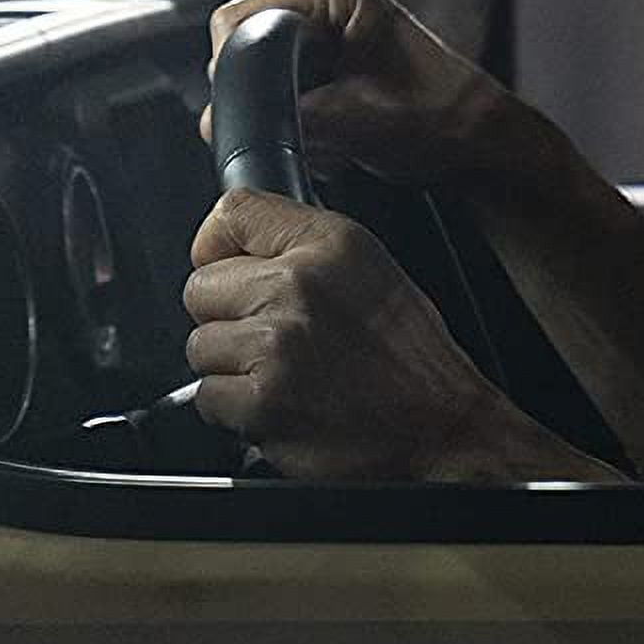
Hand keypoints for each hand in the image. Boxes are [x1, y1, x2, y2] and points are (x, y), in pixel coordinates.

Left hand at [182, 187, 574, 481]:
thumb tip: (227, 246)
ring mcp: (277, 344)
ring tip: (287, 374)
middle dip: (227, 317)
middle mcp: (301, 285)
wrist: (443, 431)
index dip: (220, 246)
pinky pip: (209, 396)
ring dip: (232, 368)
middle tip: (275, 338)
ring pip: (200, 346)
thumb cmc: (411, 360)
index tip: (231, 267)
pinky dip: (237, 410)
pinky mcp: (262, 401)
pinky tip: (282, 405)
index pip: (233, 211)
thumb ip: (300, 247)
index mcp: (331, 244)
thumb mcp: (369, 269)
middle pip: (201, 287)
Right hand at [201, 0, 522, 187]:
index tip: (260, 110)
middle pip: (241, 47)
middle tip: (309, 127)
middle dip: (264, 98)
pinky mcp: (325, 57)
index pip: (237, 19)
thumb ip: (287, 115)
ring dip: (282, 113)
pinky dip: (296, 120)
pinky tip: (332, 136)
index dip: (238, 72)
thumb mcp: (356, 119)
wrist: (478, 142)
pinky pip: (278, 89)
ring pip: (257, 74)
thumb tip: (222, 124)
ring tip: (330, 134)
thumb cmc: (444, 117)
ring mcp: (322, 25)